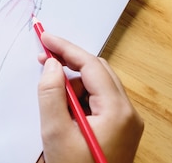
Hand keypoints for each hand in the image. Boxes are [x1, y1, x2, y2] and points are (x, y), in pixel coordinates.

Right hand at [37, 33, 143, 162]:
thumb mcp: (55, 133)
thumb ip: (51, 94)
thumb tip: (53, 65)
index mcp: (117, 111)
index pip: (91, 66)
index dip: (66, 48)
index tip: (45, 38)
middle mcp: (128, 113)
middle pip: (97, 72)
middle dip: (69, 62)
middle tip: (43, 58)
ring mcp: (126, 123)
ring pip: (97, 87)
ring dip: (72, 83)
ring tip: (51, 97)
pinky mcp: (120, 131)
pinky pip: (99, 102)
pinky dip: (79, 99)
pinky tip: (62, 111)